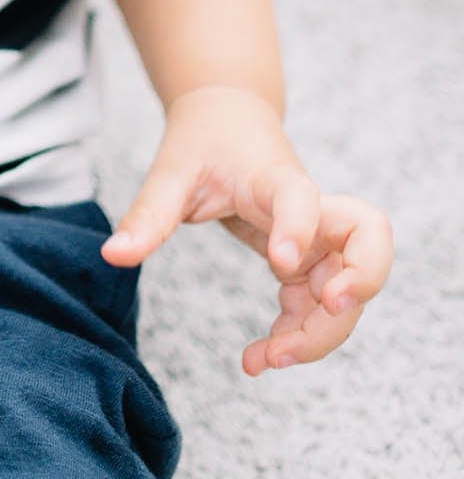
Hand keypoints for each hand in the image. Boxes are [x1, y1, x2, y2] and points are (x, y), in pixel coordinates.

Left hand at [99, 84, 392, 376]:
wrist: (227, 118)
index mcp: (277, 178)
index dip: (299, 230)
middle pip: (365, 249)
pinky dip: (298, 337)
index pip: (304, 200)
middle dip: (357, 288)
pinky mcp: (306, 263)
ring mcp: (315, 240)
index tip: (279, 265)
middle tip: (322, 312)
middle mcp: (312, 210)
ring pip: (350, 290)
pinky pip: (317, 308)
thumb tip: (112, 255)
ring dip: (320, 333)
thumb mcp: (171, 171)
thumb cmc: (205, 140)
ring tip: (263, 360)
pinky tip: (256, 357)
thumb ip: (148, 213)